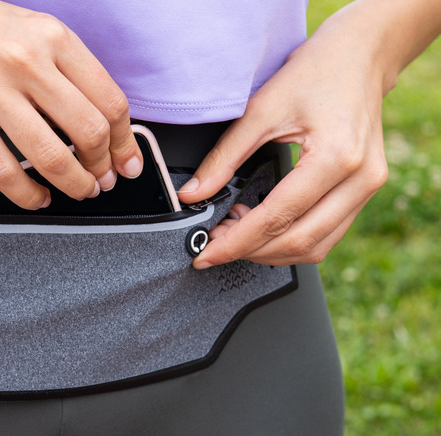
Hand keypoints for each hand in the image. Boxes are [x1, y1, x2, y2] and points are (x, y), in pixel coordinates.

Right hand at [0, 0, 141, 209]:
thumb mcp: (33, 30)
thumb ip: (68, 70)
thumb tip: (101, 123)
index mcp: (53, 37)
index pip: (109, 100)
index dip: (124, 141)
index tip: (126, 160)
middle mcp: (26, 61)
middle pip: (88, 131)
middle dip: (102, 167)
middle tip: (102, 179)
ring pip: (50, 156)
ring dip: (73, 184)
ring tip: (77, 190)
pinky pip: (3, 170)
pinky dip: (28, 194)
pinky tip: (37, 196)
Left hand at [176, 11, 390, 267]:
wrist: (358, 56)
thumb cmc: (314, 73)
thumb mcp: (260, 110)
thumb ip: (224, 158)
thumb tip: (192, 195)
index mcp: (335, 158)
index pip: (278, 217)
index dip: (237, 242)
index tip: (206, 254)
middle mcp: (360, 179)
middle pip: (299, 241)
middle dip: (250, 251)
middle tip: (213, 246)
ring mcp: (368, 187)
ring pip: (316, 246)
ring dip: (271, 251)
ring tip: (234, 235)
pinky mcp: (365, 190)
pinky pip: (327, 233)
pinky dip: (291, 239)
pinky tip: (262, 226)